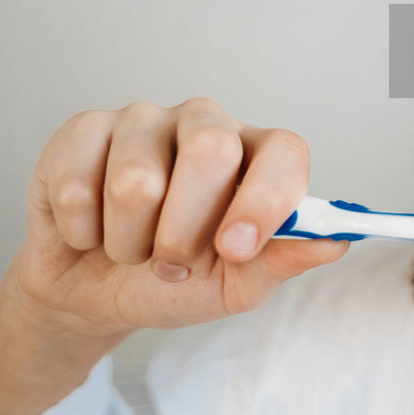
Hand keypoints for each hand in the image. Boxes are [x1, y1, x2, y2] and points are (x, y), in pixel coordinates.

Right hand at [10, 97, 348, 338]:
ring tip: (132, 248)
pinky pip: (79, 187)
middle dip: (185, 231)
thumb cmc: (175, 280)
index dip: (266, 198)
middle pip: (211, 150)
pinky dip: (85, 233)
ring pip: (137, 180)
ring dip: (130, 243)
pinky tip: (91, 232)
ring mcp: (144, 120)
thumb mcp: (234, 286)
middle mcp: (206, 125)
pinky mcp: (83, 130)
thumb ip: (281, 262)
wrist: (94, 294)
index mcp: (255, 155)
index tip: (237, 248)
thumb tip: (335, 242)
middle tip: (174, 264)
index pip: (284, 149)